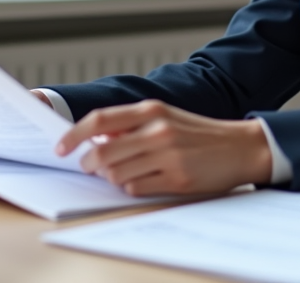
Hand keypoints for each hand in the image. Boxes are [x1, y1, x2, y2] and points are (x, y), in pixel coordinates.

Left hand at [57, 100, 271, 196]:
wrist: (239, 147)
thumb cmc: (197, 133)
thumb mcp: (164, 118)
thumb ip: (131, 124)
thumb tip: (95, 139)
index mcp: (151, 110)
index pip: (100, 120)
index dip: (74, 135)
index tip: (60, 147)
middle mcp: (157, 130)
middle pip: (103, 153)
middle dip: (90, 165)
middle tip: (91, 167)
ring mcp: (167, 155)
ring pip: (116, 174)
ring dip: (112, 178)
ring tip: (125, 173)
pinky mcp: (176, 179)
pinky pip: (136, 189)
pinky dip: (132, 188)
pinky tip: (144, 180)